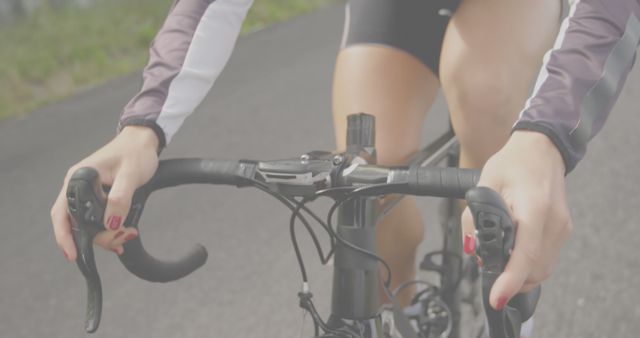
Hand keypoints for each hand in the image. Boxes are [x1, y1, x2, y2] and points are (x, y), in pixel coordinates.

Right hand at [51, 126, 159, 260]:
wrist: (143, 142)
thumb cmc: (135, 152)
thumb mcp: (130, 176)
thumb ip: (120, 199)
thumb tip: (111, 224)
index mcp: (78, 178)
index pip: (62, 213)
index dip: (64, 236)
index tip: (73, 254)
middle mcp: (77, 187)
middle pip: (76, 224)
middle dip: (98, 238)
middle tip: (121, 240)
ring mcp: (87, 193)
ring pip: (89, 225)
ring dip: (107, 235)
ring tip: (128, 234)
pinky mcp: (99, 197)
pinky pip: (98, 220)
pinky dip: (109, 231)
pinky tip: (121, 236)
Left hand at [462, 130, 572, 309]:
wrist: (541, 149)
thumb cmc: (512, 163)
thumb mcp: (483, 184)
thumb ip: (473, 217)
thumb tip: (471, 248)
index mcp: (534, 207)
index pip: (525, 254)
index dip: (510, 279)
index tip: (496, 297)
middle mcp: (554, 221)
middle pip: (535, 269)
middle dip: (510, 279)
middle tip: (487, 270)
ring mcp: (562, 228)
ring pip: (542, 269)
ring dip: (519, 275)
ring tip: (498, 261)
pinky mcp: (563, 230)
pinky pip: (546, 259)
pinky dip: (528, 265)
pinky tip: (512, 255)